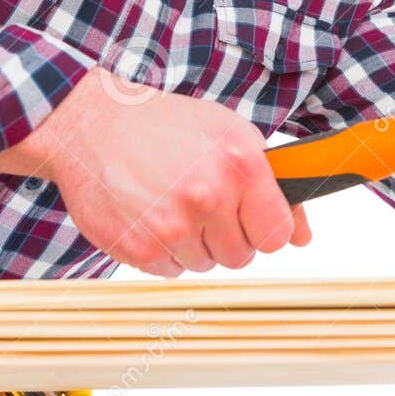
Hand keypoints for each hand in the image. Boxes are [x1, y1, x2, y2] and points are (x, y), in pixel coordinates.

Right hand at [0, 67, 311, 276]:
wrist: (91, 124)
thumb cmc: (166, 126)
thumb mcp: (229, 136)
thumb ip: (273, 187)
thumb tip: (303, 237)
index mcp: (241, 164)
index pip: (277, 234)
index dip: (265, 228)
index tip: (251, 218)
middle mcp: (209, 196)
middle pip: (242, 256)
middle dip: (227, 236)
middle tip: (203, 204)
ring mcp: (172, 226)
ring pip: (205, 264)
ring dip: (193, 243)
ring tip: (171, 202)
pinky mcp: (139, 248)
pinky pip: (170, 270)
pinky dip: (163, 250)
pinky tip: (149, 214)